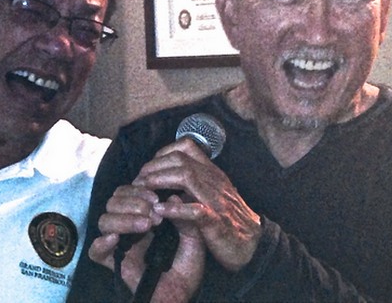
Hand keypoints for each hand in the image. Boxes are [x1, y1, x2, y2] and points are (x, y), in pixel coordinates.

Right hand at [89, 185, 204, 302]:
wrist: (184, 294)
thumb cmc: (188, 265)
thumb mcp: (193, 236)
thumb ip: (185, 216)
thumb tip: (172, 196)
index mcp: (144, 215)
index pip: (128, 192)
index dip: (138, 190)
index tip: (157, 198)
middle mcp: (128, 227)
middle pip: (113, 202)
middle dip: (132, 202)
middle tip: (153, 213)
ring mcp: (120, 244)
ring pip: (104, 221)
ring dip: (123, 218)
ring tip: (146, 225)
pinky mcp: (114, 264)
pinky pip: (95, 251)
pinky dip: (102, 242)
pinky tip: (116, 239)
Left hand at [134, 137, 261, 271]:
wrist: (254, 245)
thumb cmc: (229, 220)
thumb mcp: (211, 195)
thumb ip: (193, 184)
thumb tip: (165, 179)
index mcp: (211, 173)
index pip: (187, 147)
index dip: (163, 152)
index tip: (149, 166)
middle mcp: (214, 180)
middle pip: (180, 159)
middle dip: (154, 167)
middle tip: (138, 180)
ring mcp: (216, 199)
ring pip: (186, 176)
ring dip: (160, 180)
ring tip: (143, 190)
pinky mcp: (217, 221)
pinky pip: (195, 210)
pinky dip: (175, 209)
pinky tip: (159, 211)